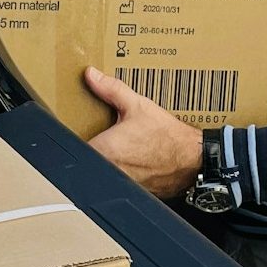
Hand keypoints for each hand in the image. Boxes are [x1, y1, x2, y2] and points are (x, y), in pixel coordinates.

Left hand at [84, 66, 202, 198]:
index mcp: (103, 150)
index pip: (74, 148)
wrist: (193, 160)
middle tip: (107, 135)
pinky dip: (122, 171)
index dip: (76, 137)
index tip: (83, 129)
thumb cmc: (168, 137)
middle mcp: (108, 171)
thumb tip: (92, 76)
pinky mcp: (132, 191)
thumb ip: (110, 89)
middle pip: (87, 160)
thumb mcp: (137, 105)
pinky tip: (135, 160)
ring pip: (102, 172)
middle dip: (93, 147)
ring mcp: (119, 184)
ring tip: (124, 147)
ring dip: (107, 161)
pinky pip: (118, 181)